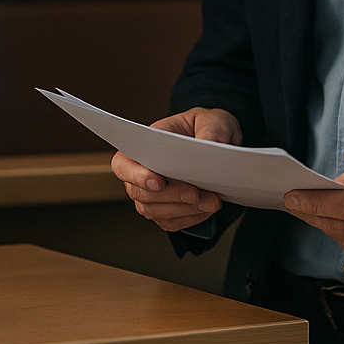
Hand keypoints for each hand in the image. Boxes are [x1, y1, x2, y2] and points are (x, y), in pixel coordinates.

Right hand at [112, 108, 241, 232]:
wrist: (219, 149)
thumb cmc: (207, 128)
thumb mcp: (214, 120)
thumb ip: (212, 130)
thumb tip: (210, 146)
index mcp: (144, 144)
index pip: (124, 163)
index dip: (136, 175)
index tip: (158, 182)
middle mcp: (141, 172)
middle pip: (141, 193)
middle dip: (170, 195)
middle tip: (195, 193)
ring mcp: (151, 195)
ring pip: (156, 211)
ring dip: (184, 209)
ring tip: (211, 201)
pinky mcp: (165, 212)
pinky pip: (172, 222)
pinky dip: (191, 218)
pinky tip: (208, 208)